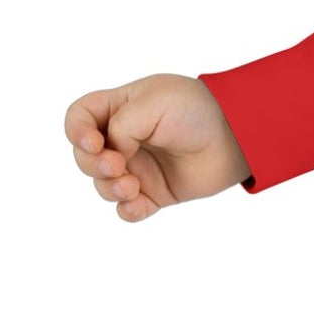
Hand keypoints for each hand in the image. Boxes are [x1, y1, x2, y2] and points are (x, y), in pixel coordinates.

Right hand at [64, 73, 249, 221]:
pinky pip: (129, 209)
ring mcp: (139, 166)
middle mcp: (125, 138)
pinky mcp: (156, 192)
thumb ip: (120, 127)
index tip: (93, 143)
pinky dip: (128, 210)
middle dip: (93, 165)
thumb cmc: (198, 110)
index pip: (79, 117)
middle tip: (117, 166)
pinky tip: (138, 205)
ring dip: (110, 188)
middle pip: (85, 157)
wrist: (238, 135)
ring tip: (132, 186)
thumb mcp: (152, 104)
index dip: (75, 132)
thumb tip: (113, 155)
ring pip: (103, 185)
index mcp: (120, 108)